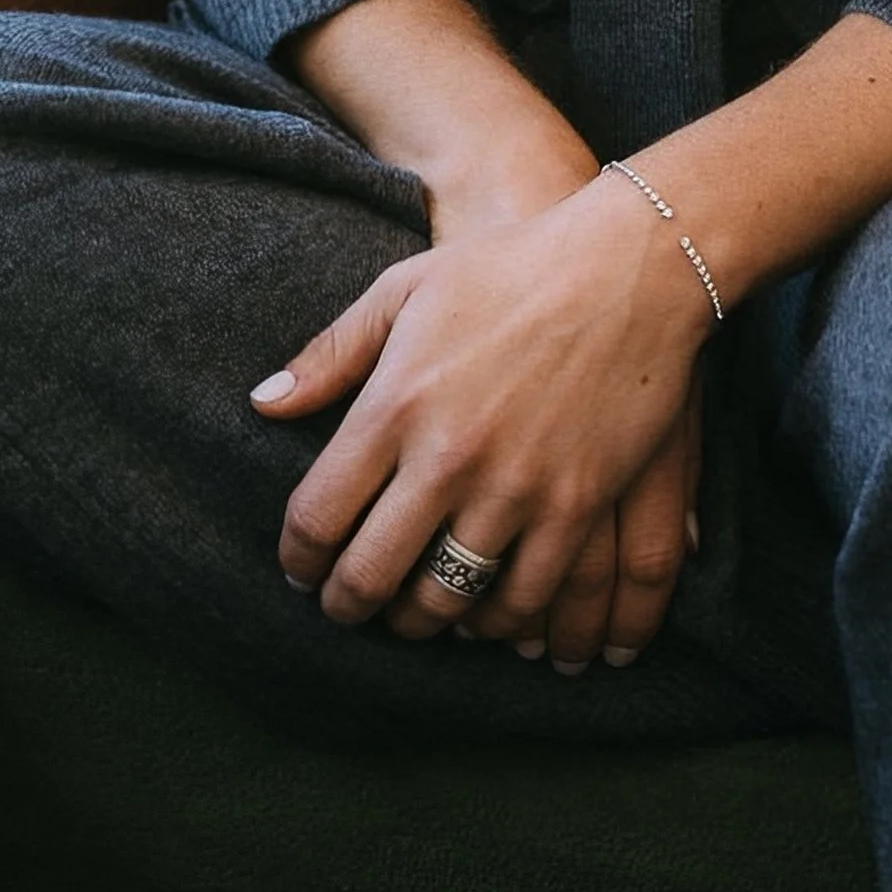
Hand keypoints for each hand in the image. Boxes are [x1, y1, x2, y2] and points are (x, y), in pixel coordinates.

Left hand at [252, 173, 712, 661]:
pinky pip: (527, 597)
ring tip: (411, 618)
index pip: (318, 516)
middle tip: (344, 608)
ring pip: (447, 600)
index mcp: (394, 405)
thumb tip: (263, 404)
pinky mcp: (575, 506)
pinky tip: (488, 620)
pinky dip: (501, 624)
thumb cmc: (508, 269)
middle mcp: (446, 458)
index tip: (300, 571)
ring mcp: (514, 489)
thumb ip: (331, 354)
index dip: (299, 559)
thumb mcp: (405, 289)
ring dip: (421, 623)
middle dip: (347, 605)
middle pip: (372, 574)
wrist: (628, 267)